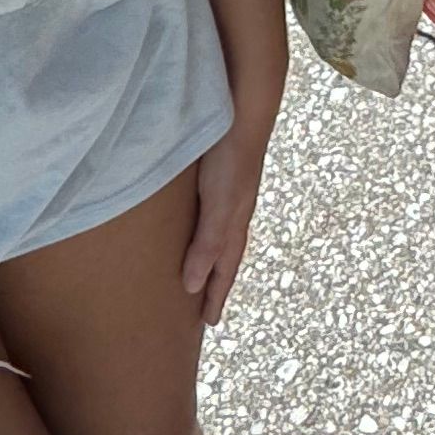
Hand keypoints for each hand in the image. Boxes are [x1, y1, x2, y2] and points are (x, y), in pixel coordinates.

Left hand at [183, 120, 269, 318]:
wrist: (243, 111)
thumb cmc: (231, 161)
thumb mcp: (219, 207)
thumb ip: (206, 244)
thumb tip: (191, 286)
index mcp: (235, 224)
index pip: (224, 269)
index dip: (217, 295)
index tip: (210, 323)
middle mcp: (233, 212)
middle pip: (224, 255)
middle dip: (215, 281)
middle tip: (203, 306)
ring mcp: (228, 193)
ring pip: (218, 235)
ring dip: (209, 256)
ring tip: (196, 270)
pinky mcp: (217, 175)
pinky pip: (209, 213)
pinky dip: (203, 229)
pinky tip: (191, 221)